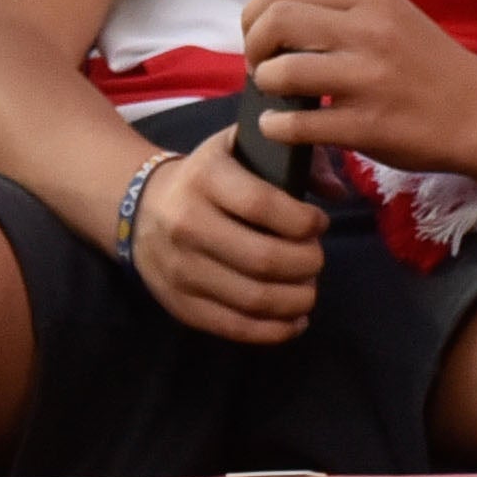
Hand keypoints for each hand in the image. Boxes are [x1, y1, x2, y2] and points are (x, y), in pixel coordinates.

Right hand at [125, 130, 327, 347]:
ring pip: (253, 298)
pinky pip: (234, 327)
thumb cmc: (207, 176)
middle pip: (264, 259)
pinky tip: (295, 319)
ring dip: (296, 299)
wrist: (140, 206)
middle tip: (316, 258)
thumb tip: (336, 191)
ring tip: (308, 289)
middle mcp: (186, 223)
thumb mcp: (238, 146)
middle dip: (307, 263)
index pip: (262, 206)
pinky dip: (274, 330)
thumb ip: (291, 154)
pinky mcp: (179, 304)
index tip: (319, 224)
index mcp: (204, 178)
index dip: (303, 221)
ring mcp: (180, 268)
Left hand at [242, 0, 476, 185]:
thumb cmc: (429, 62)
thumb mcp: (384, 13)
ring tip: (275, 96)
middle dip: (252, 46)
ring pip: (283, 73)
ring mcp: (370, 79)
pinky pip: (299, 124)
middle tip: (261, 66)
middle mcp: (370, 30)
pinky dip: (275, 127)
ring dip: (264, 86)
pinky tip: (279, 127)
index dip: (256, 14)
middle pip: (276, 22)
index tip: (262, 37)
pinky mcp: (369, 125)